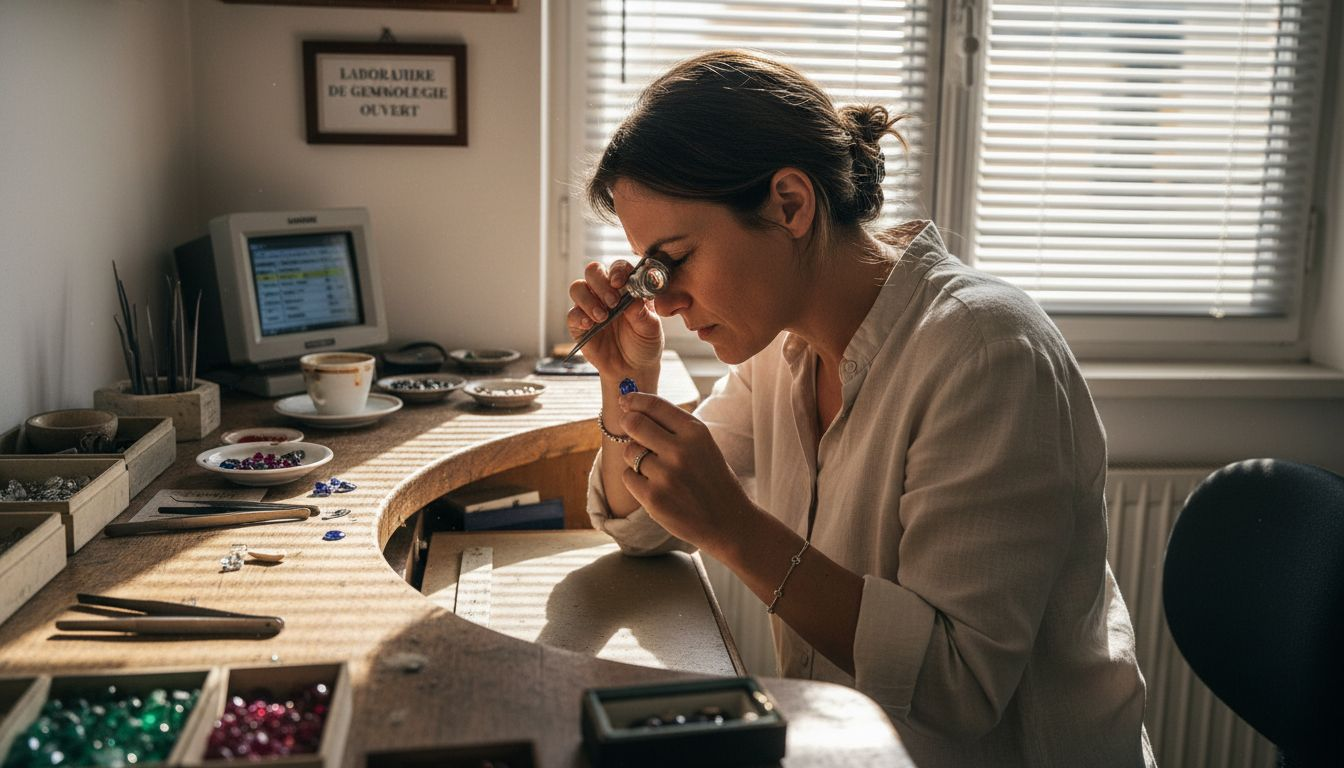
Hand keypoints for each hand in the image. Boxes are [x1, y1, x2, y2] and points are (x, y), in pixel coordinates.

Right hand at [567, 260, 662, 376]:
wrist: (632, 368)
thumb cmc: (644, 343)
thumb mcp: (651, 328)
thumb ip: (642, 312)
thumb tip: (632, 298)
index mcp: (626, 287)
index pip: (618, 268)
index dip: (617, 271)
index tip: (619, 283)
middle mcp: (606, 292)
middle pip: (593, 271)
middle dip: (600, 283)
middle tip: (612, 302)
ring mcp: (591, 306)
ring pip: (578, 288)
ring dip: (588, 299)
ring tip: (602, 317)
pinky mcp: (579, 324)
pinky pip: (572, 313)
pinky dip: (579, 317)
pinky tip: (590, 325)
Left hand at [617, 392, 758, 552]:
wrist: (728, 521)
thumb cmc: (712, 479)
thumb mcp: (703, 445)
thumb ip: (674, 427)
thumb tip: (633, 408)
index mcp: (695, 432)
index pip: (655, 405)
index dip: (634, 399)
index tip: (625, 400)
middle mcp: (680, 451)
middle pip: (634, 423)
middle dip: (627, 423)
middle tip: (629, 427)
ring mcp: (666, 475)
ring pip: (630, 452)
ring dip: (635, 457)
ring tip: (655, 468)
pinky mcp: (653, 498)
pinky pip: (628, 476)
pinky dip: (636, 480)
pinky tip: (655, 486)